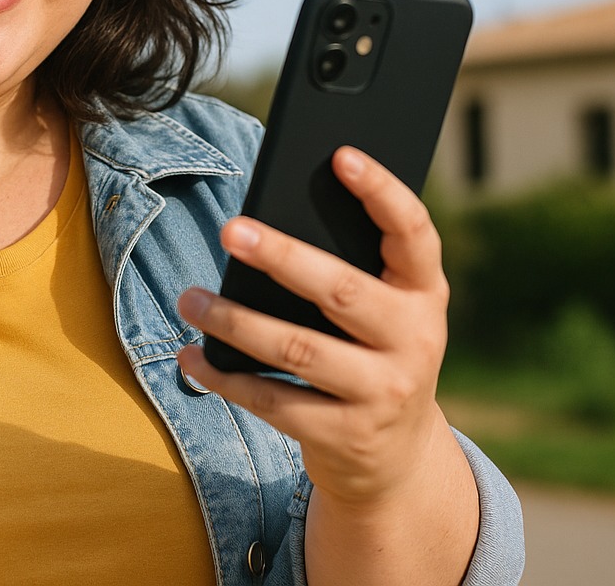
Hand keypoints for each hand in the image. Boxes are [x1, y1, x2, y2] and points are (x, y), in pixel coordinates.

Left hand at [175, 145, 457, 507]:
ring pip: (295, 349)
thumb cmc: (373, 355)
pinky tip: (191, 356)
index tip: (341, 155)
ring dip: (233, 321)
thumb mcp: (384, 313)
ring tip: (188, 297)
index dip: (382, 192)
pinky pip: (272, 401)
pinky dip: (224, 377)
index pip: (413, 233)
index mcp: (425, 294)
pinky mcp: (344, 436)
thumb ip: (349, 270)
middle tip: (230, 230)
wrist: (397, 459)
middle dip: (282, 257)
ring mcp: (382, 393)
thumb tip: (265, 223)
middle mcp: (415, 341)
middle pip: (341, 291)